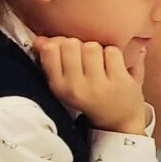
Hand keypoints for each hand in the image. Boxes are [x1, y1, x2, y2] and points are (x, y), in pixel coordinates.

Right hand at [34, 37, 152, 133]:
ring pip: (92, 46)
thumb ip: (52, 60)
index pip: (50, 51)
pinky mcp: (119, 81)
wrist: (118, 122)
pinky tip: (114, 66)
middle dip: (79, 45)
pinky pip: (112, 51)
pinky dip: (114, 54)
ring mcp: (98, 85)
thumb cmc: (89, 97)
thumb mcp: (65, 84)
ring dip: (97, 50)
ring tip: (100, 63)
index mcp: (59, 87)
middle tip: (86, 58)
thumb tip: (41, 39)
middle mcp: (75, 87)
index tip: (66, 49)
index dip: (59, 42)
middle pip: (71, 44)